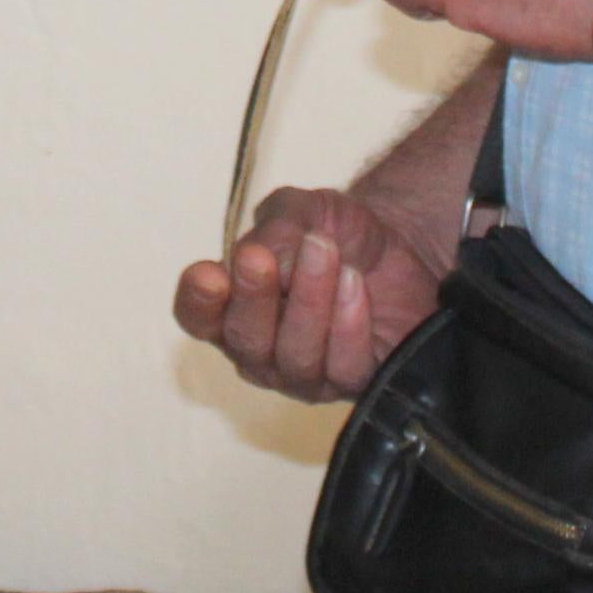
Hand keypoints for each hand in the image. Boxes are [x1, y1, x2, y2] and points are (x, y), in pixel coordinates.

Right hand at [173, 185, 444, 401]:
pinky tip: (355, 287)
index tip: (210, 274)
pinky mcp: (354, 382)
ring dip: (309, 302)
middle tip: (261, 256)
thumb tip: (256, 258)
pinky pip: (345, 367)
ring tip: (325, 252)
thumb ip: (274, 229)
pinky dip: (349, 325)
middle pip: (244, 340)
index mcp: (231, 308)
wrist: (395, 243)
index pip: (198, 317)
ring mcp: (305, 374)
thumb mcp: (300, 210)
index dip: (197, 301)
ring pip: (296, 358)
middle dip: (253, 297)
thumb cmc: (334, 231)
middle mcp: (260, 350)